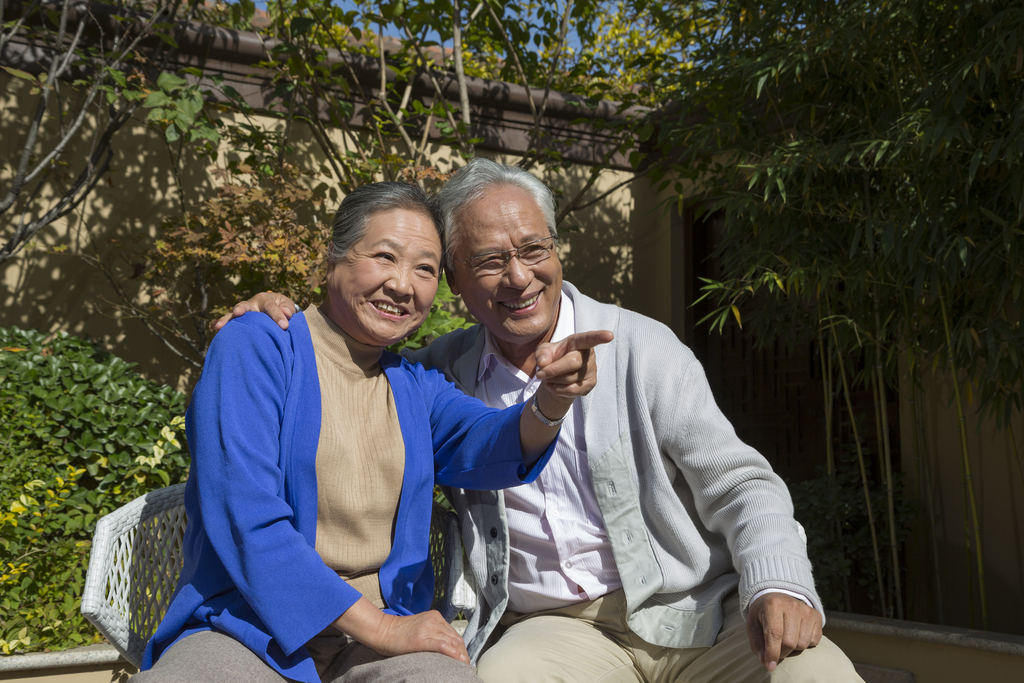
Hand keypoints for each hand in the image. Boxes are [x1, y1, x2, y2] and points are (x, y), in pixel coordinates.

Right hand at [212, 291, 296, 331]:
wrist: (275, 308)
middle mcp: (252, 304)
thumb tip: (286, 313)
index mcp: (265, 299)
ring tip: (219, 326)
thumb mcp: (287, 305)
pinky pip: (229, 322)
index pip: (270, 307)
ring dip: (226, 319)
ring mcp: (244, 313)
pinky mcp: (239, 321)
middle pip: (245, 305)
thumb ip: (288, 308)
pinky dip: (221, 324)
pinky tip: (214, 328)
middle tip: (237, 313)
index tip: (284, 326)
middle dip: (241, 309)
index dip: (277, 316)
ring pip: (233, 315)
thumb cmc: (282, 307)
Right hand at [335, 599, 469, 663]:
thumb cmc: (399, 633)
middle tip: (466, 665)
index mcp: (435, 617)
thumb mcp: (421, 628)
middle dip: (463, 653)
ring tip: (464, 666)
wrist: (382, 631)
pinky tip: (459, 659)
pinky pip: (441, 645)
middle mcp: (434, 621)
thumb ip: (434, 633)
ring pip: (452, 642)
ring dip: (460, 655)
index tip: (464, 659)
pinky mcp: (421, 638)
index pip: (455, 634)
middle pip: (456, 639)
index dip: (462, 648)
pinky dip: (452, 653)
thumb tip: (447, 648)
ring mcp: (428, 628)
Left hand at [533, 329, 613, 419]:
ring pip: (570, 378)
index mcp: (578, 342)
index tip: (609, 336)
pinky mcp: (590, 384)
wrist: (555, 378)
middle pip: (574, 362)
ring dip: (553, 380)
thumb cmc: (552, 358)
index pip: (589, 338)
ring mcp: (592, 370)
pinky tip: (553, 386)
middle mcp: (588, 354)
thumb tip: (545, 363)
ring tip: (547, 378)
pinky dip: (557, 389)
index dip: (599, 337)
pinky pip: (572, 390)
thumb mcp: (543, 352)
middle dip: (554, 370)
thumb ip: (542, 354)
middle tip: (540, 374)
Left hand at [745, 592, 821, 671]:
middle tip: (776, 649)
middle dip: (781, 652)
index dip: (772, 653)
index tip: (770, 666)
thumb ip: (757, 643)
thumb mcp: (753, 625)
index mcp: (773, 604)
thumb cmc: (764, 614)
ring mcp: (806, 610)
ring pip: (802, 644)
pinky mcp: (817, 616)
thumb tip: (765, 661)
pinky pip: (814, 641)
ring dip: (793, 649)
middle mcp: (792, 605)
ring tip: (786, 638)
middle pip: (789, 642)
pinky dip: (805, 644)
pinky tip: (797, 634)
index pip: (774, 634)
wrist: (779, 598)